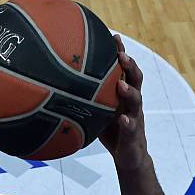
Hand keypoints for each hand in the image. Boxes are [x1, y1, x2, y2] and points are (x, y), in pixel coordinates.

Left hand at [98, 34, 148, 170]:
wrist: (129, 157)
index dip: (121, 54)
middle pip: (136, 79)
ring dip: (129, 92)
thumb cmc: (112, 132)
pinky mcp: (134, 136)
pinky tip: (122, 119)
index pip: (125, 70)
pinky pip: (132, 128)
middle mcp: (131, 104)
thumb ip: (86, 100)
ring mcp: (135, 119)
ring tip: (121, 85)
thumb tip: (57, 88)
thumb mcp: (98, 113)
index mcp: (124, 96)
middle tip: (121, 55)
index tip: (114, 37)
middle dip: (130, 66)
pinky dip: (128, 123)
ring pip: (137, 102)